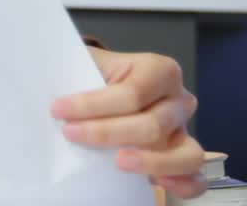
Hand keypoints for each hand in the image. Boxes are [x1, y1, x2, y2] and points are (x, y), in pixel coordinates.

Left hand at [50, 47, 205, 200]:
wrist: (110, 84)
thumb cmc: (99, 74)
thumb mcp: (91, 63)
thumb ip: (79, 73)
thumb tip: (51, 91)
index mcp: (160, 70)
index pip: (131, 93)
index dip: (92, 105)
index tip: (58, 110)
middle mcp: (179, 100)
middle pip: (151, 125)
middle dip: (107, 132)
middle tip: (71, 134)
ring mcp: (184, 131)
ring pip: (184, 154)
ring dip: (151, 161)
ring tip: (118, 163)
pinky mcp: (183, 157)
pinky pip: (195, 177)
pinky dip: (183, 183)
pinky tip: (159, 184)